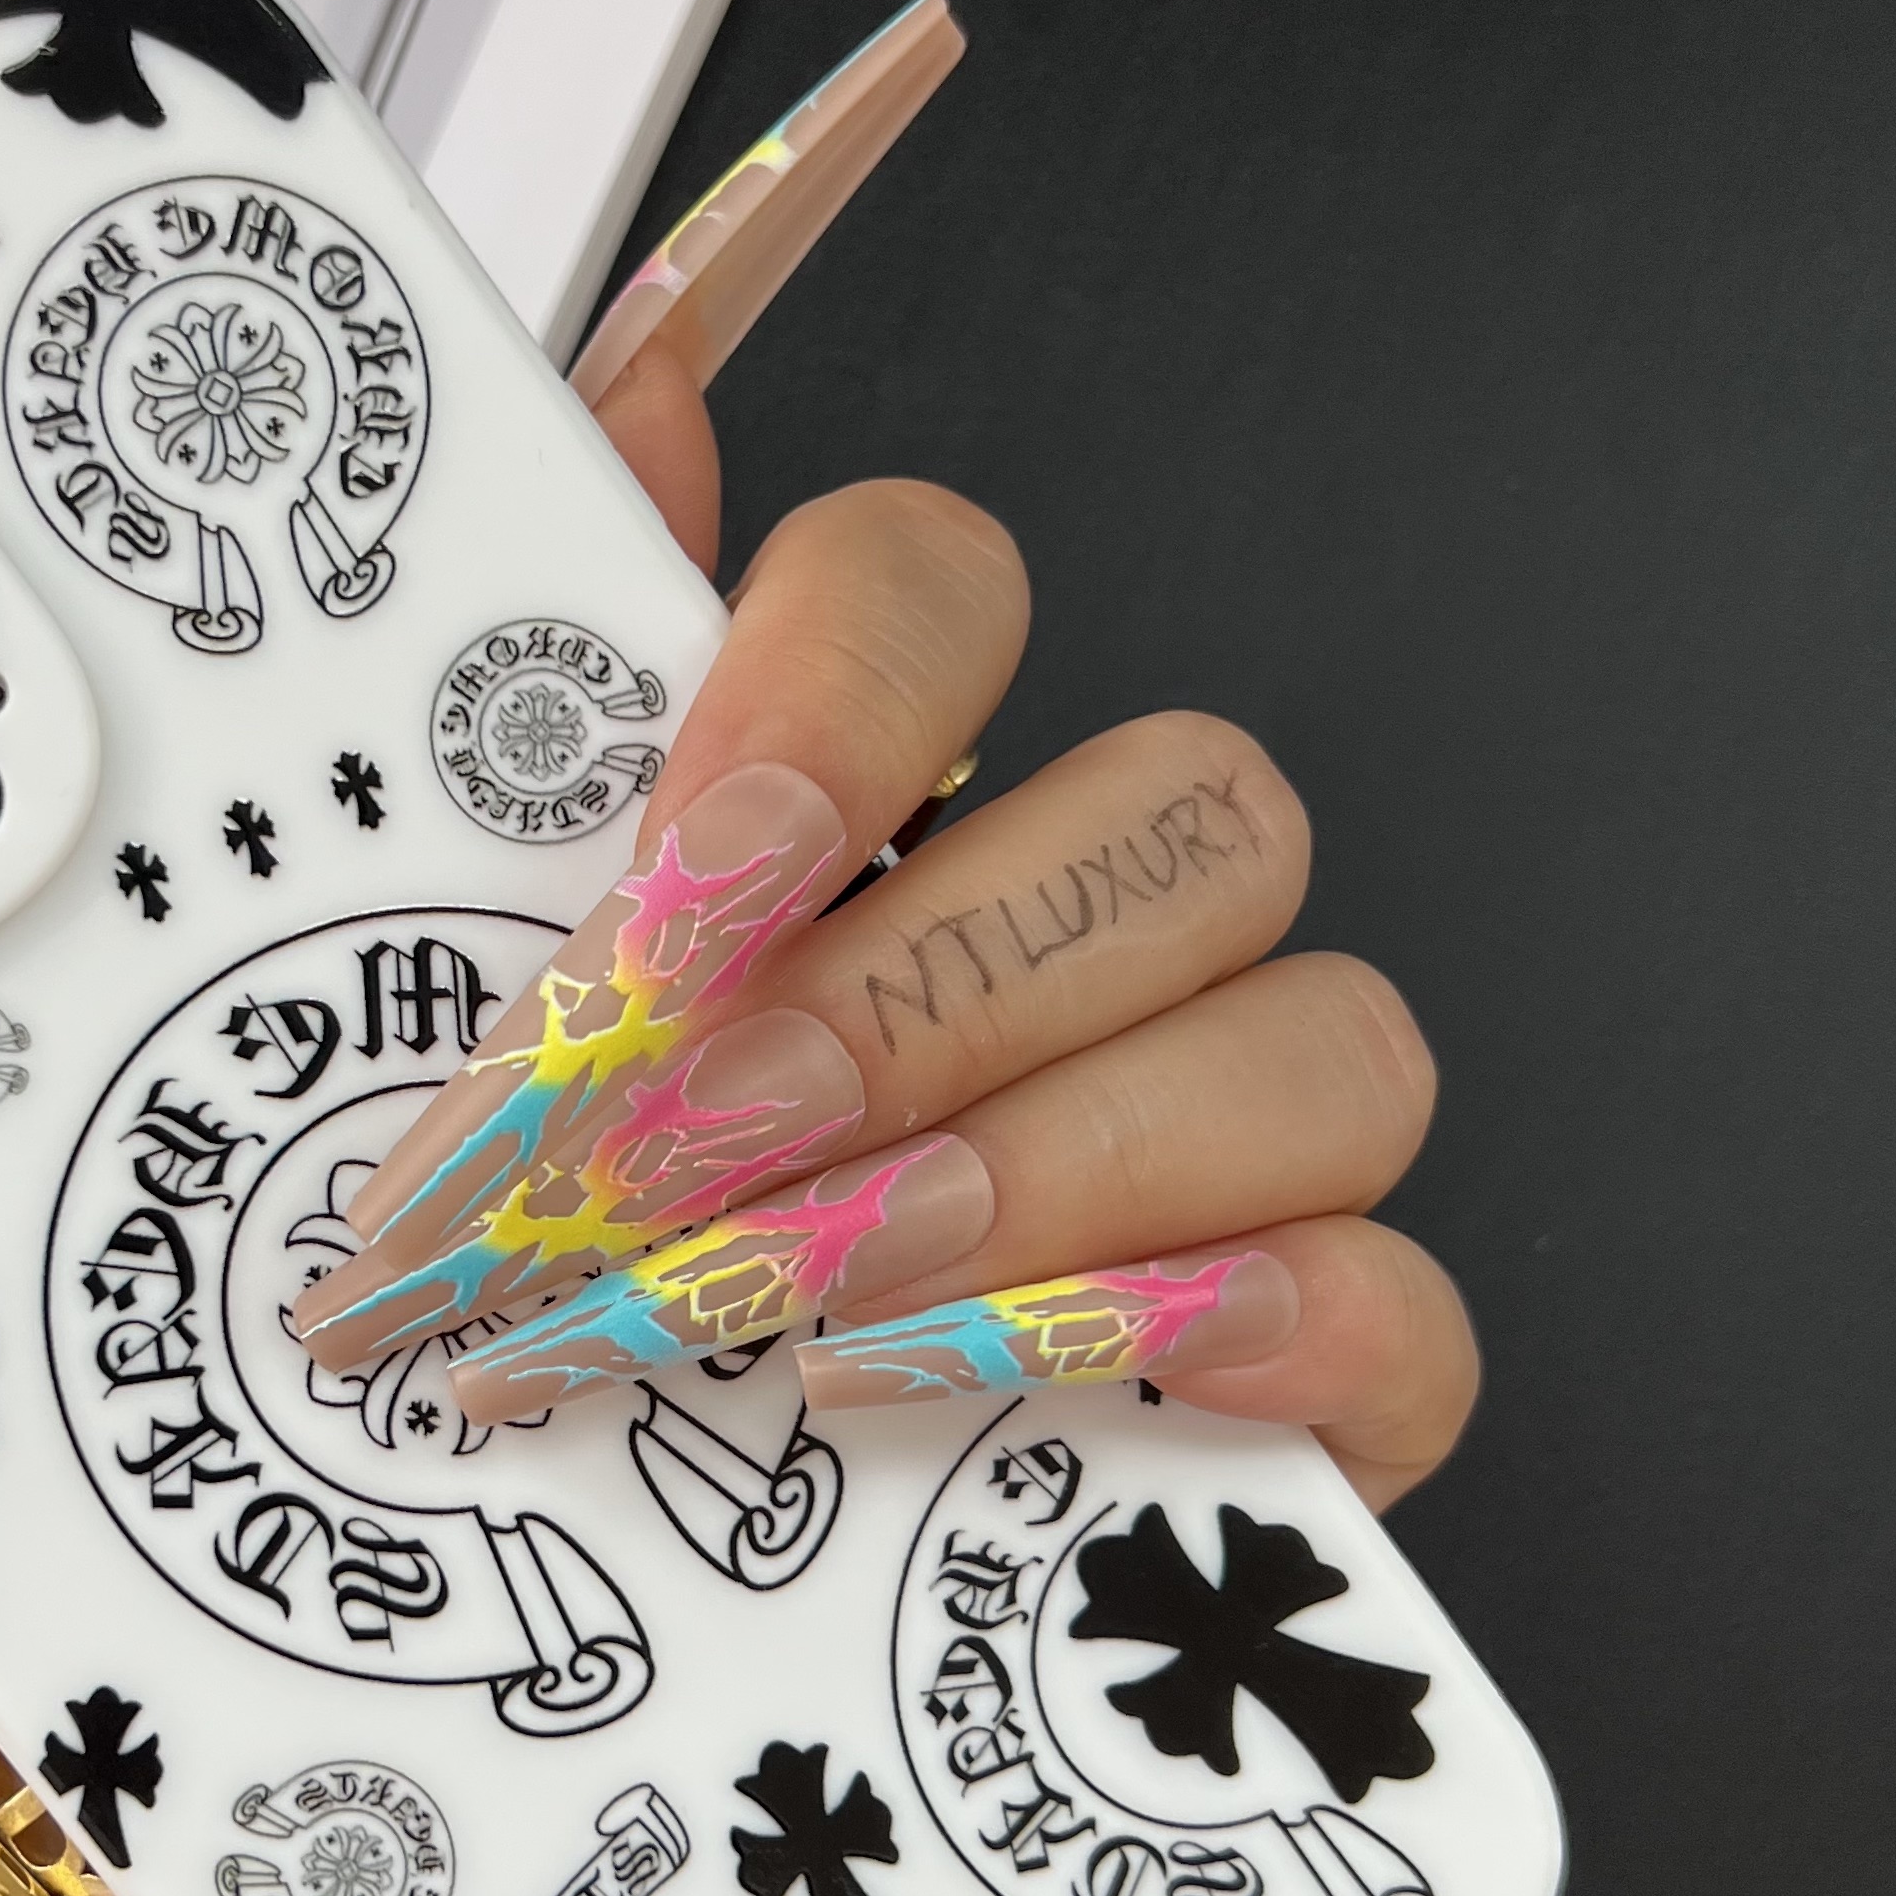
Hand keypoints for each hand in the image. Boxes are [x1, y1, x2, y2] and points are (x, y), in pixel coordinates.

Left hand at [302, 347, 1477, 1511]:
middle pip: (1179, 813)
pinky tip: (1024, 1382)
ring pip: (1327, 1038)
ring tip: (810, 1299)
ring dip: (1059, 1168)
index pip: (940, 586)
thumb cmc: (565, 1224)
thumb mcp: (489, 952)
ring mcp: (1245, 1138)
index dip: (830, 701)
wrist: (622, 1515)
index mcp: (896, 793)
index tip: (667, 890)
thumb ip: (559, 663)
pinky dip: (1248, 1344)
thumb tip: (637, 380)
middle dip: (915, 1000)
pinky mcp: (1321, 1360)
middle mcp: (1103, 929)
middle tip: (684, 1156)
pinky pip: (1406, 1306)